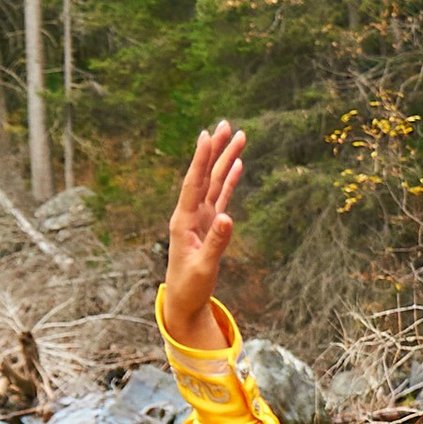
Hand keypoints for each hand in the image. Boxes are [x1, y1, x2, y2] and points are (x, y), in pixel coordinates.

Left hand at [161, 123, 244, 350]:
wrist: (184, 299)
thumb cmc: (190, 285)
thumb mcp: (204, 267)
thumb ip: (216, 242)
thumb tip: (229, 217)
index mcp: (183, 220)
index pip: (193, 183)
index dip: (200, 160)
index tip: (206, 135)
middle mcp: (190, 213)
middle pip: (205, 175)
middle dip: (215, 149)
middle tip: (225, 124)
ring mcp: (201, 217)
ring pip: (215, 182)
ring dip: (225, 159)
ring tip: (238, 136)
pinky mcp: (210, 224)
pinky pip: (221, 196)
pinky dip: (229, 179)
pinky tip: (237, 164)